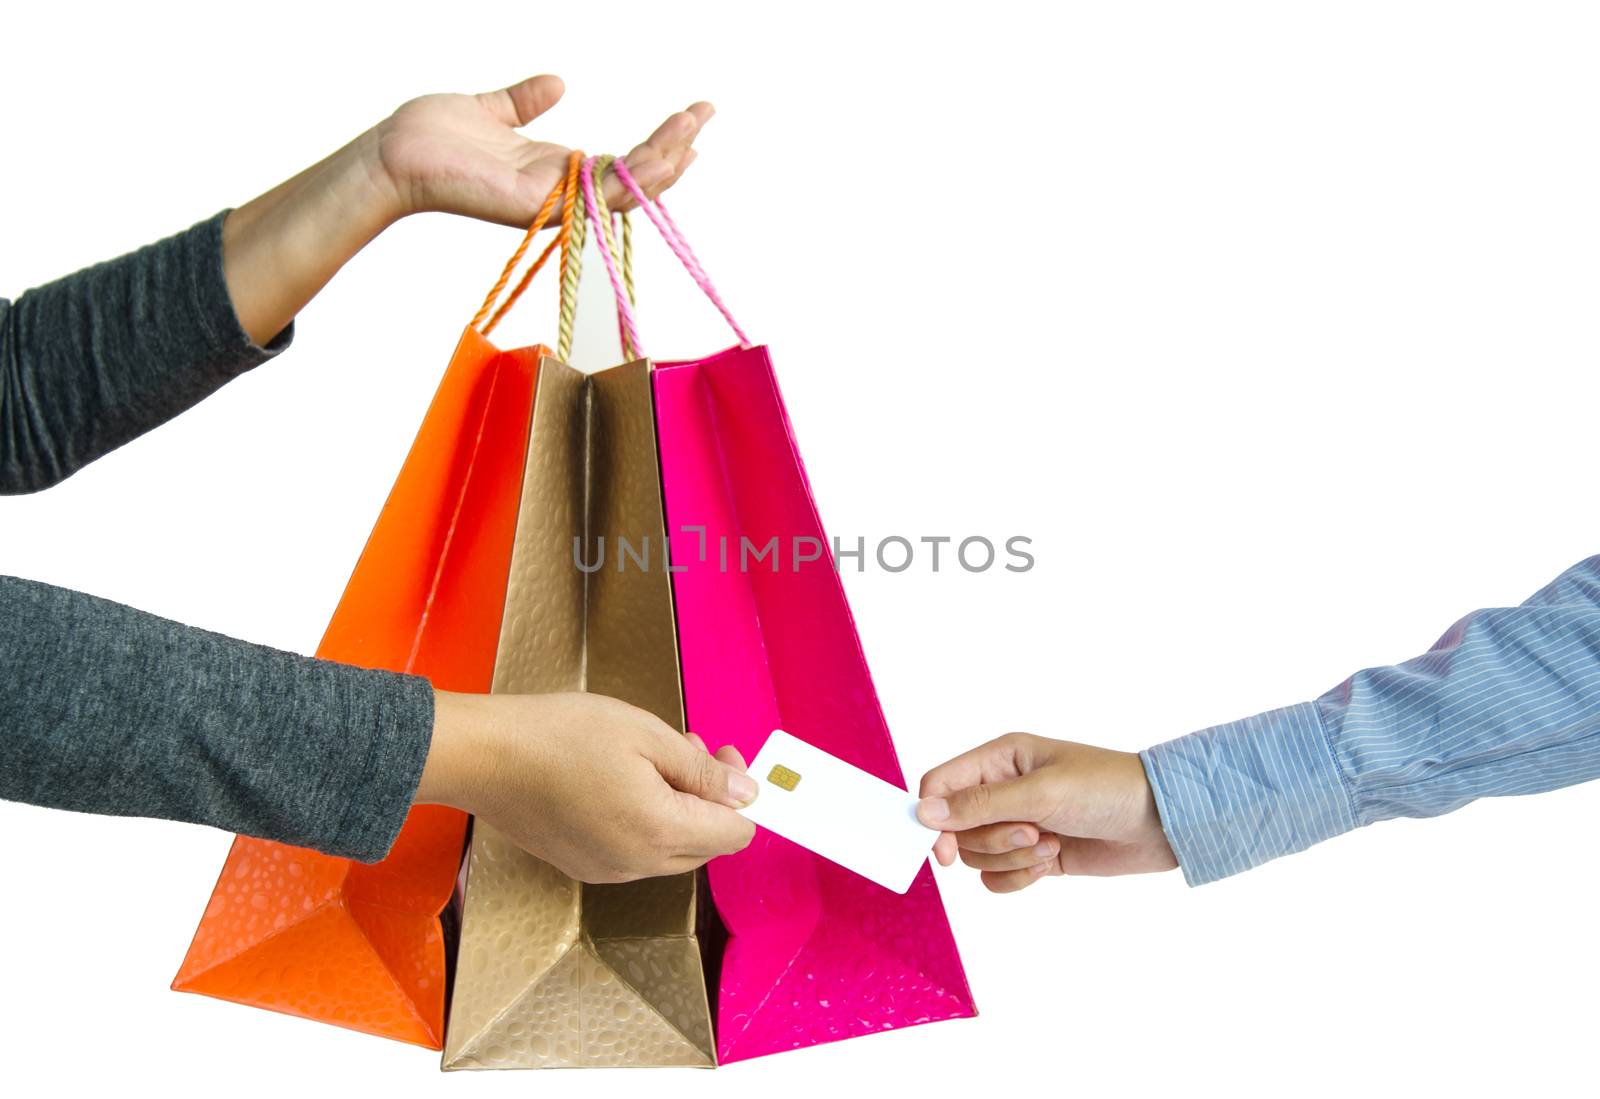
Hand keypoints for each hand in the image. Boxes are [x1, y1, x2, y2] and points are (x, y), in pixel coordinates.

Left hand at [370, 73, 710, 226]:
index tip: (690, 115)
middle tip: (706, 114)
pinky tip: (660, 155)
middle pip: (634, 178)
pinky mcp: (540, 204)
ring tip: (693, 131)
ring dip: (664, 163)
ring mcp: (552, 201)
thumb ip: (525, 99)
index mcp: (553, 170)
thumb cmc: (431, 137)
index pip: (620, 162)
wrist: (393, 152)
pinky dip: (634, 178)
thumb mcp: (491, 108)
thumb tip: (558, 82)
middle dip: (674, 147)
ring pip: (626, 190)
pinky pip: (598, 196)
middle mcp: (559, 191)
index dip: (658, 142)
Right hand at [416, 690, 756, 882]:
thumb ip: (701, 770)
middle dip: (711, 799)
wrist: (485, 757)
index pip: (735, 834)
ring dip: (679, 808)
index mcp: (660, 830)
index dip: (741, 794)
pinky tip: (625, 781)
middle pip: (706, 846)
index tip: (725, 757)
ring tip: (656, 758)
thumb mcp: (645, 735)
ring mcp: (609, 870)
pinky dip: (647, 821)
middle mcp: (638, 863)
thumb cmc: (559, 736)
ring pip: (672, 849)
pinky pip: (637, 852)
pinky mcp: (585, 865)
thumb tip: (745, 793)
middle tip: (693, 749)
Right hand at [917, 734, 1176, 892]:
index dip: (934, 819)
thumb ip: (979, 804)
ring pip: (978, 855)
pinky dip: (1020, 877)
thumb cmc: (1106, 788)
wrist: (1160, 822)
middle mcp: (1003, 789)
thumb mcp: (1040, 792)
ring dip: (1012, 858)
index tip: (944, 850)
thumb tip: (922, 812)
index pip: (941, 785)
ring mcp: (1018, 823)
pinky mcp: (1034, 855)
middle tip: (1032, 831)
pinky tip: (1051, 862)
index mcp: (999, 759)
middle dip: (993, 839)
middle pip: (957, 828)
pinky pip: (998, 878)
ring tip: (1051, 843)